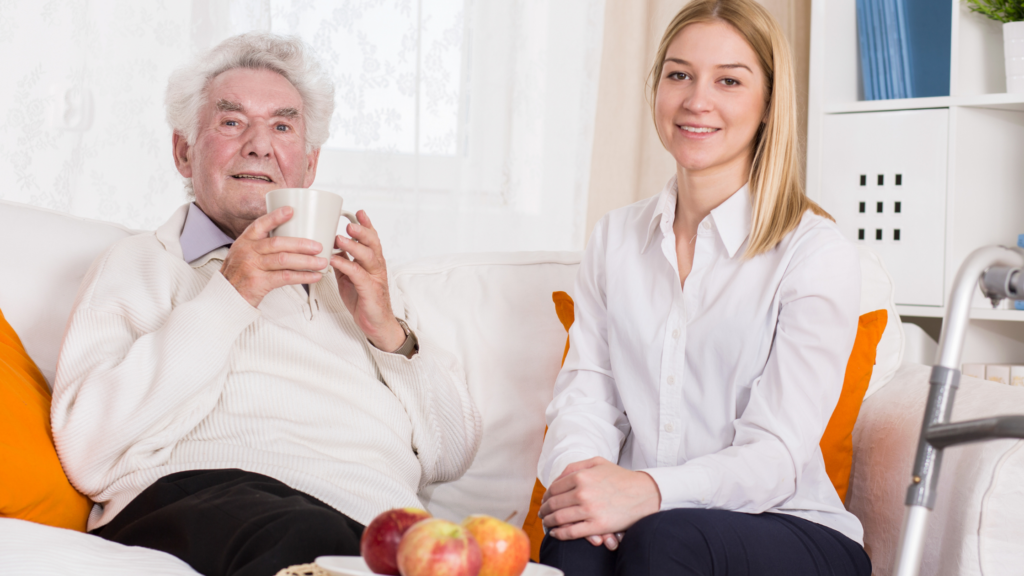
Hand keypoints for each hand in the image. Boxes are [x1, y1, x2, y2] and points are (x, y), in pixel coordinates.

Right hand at [220, 207, 325, 307]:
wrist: (227, 297)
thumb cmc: (239, 274)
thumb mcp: (243, 254)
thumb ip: (261, 245)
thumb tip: (290, 237)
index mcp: (245, 241)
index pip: (260, 224)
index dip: (275, 217)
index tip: (291, 210)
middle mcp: (247, 251)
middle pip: (278, 243)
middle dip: (301, 244)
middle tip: (319, 246)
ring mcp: (252, 267)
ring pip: (284, 260)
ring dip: (307, 261)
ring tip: (322, 262)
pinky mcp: (259, 282)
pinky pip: (285, 277)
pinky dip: (303, 277)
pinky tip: (314, 276)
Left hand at [330, 210, 405, 351]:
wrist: (375, 325)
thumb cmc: (364, 301)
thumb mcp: (350, 278)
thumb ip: (344, 263)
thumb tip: (332, 250)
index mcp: (372, 263)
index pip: (372, 240)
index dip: (366, 225)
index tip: (359, 212)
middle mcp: (376, 268)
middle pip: (373, 244)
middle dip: (362, 232)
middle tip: (350, 224)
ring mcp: (375, 278)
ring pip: (368, 256)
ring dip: (354, 246)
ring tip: (340, 238)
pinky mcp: (370, 291)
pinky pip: (358, 274)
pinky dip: (345, 265)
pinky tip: (334, 260)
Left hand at [538, 456, 660, 540]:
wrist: (644, 493)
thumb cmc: (620, 477)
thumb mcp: (597, 462)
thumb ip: (574, 466)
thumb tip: (556, 478)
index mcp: (581, 476)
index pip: (554, 488)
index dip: (546, 496)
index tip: (545, 501)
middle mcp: (583, 493)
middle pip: (554, 504)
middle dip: (544, 510)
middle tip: (542, 513)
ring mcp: (589, 510)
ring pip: (559, 518)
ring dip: (548, 522)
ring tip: (547, 523)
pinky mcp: (597, 526)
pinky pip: (571, 532)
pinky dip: (559, 534)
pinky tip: (556, 533)